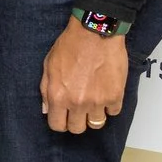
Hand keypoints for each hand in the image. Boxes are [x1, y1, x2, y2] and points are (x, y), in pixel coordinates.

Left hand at [41, 18, 131, 133]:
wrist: (95, 33)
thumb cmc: (70, 46)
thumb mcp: (48, 66)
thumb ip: (46, 90)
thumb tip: (46, 109)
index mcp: (58, 96)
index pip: (57, 125)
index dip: (60, 122)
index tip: (63, 116)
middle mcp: (77, 103)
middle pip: (77, 128)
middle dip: (76, 121)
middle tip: (78, 110)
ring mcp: (98, 101)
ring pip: (97, 124)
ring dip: (94, 115)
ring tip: (93, 102)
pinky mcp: (116, 96)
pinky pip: (113, 112)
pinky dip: (110, 106)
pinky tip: (105, 94)